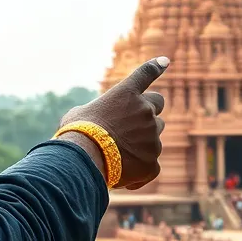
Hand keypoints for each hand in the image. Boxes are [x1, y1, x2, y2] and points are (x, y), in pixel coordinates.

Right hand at [58, 57, 167, 188]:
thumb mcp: (80, 114)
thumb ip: (96, 112)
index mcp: (126, 94)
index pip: (144, 74)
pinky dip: (141, 171)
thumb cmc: (76, 133)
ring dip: (142, 143)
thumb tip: (94, 120)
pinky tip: (125, 179)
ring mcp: (152, 136)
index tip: (165, 61)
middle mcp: (144, 110)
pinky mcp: (153, 162)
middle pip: (157, 107)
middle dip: (149, 113)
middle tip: (133, 127)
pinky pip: (152, 166)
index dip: (155, 67)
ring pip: (154, 137)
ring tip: (118, 156)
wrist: (84, 157)